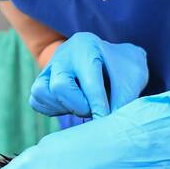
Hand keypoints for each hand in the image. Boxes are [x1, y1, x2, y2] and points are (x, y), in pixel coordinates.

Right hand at [30, 32, 147, 118]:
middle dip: (79, 106)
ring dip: (65, 107)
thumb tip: (111, 123)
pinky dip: (52, 108)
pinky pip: (36, 100)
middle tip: (95, 109)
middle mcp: (63, 54)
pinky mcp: (41, 82)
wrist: (109, 61)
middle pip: (60, 86)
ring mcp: (48, 67)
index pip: (89, 81)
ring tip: (84, 106)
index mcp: (86, 45)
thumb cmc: (122, 67)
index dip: (98, 105)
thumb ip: (124, 97)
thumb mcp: (133, 75)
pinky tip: (70, 106)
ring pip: (43, 93)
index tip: (105, 121)